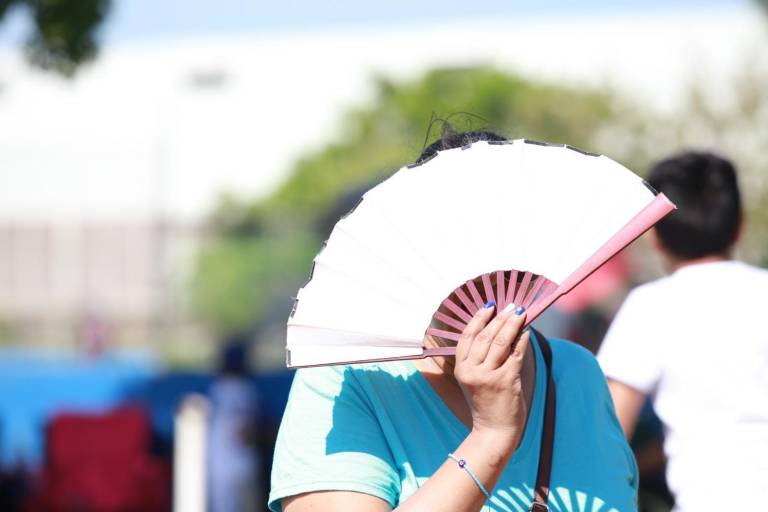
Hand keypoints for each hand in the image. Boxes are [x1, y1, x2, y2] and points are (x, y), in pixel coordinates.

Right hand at [454, 302, 529, 449]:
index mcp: (461, 369)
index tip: (489, 305)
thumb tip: (499, 329)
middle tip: (511, 305)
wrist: (493, 432)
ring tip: (520, 312)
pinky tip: (527, 331)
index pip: (467, 337)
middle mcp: (471, 371)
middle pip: (485, 336)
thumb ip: (480, 358)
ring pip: (500, 342)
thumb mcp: (474, 379)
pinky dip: (522, 340)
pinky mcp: (505, 381)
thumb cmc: (486, 404)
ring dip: (512, 324)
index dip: (478, 319)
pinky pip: (515, 354)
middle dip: (499, 318)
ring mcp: (488, 376)